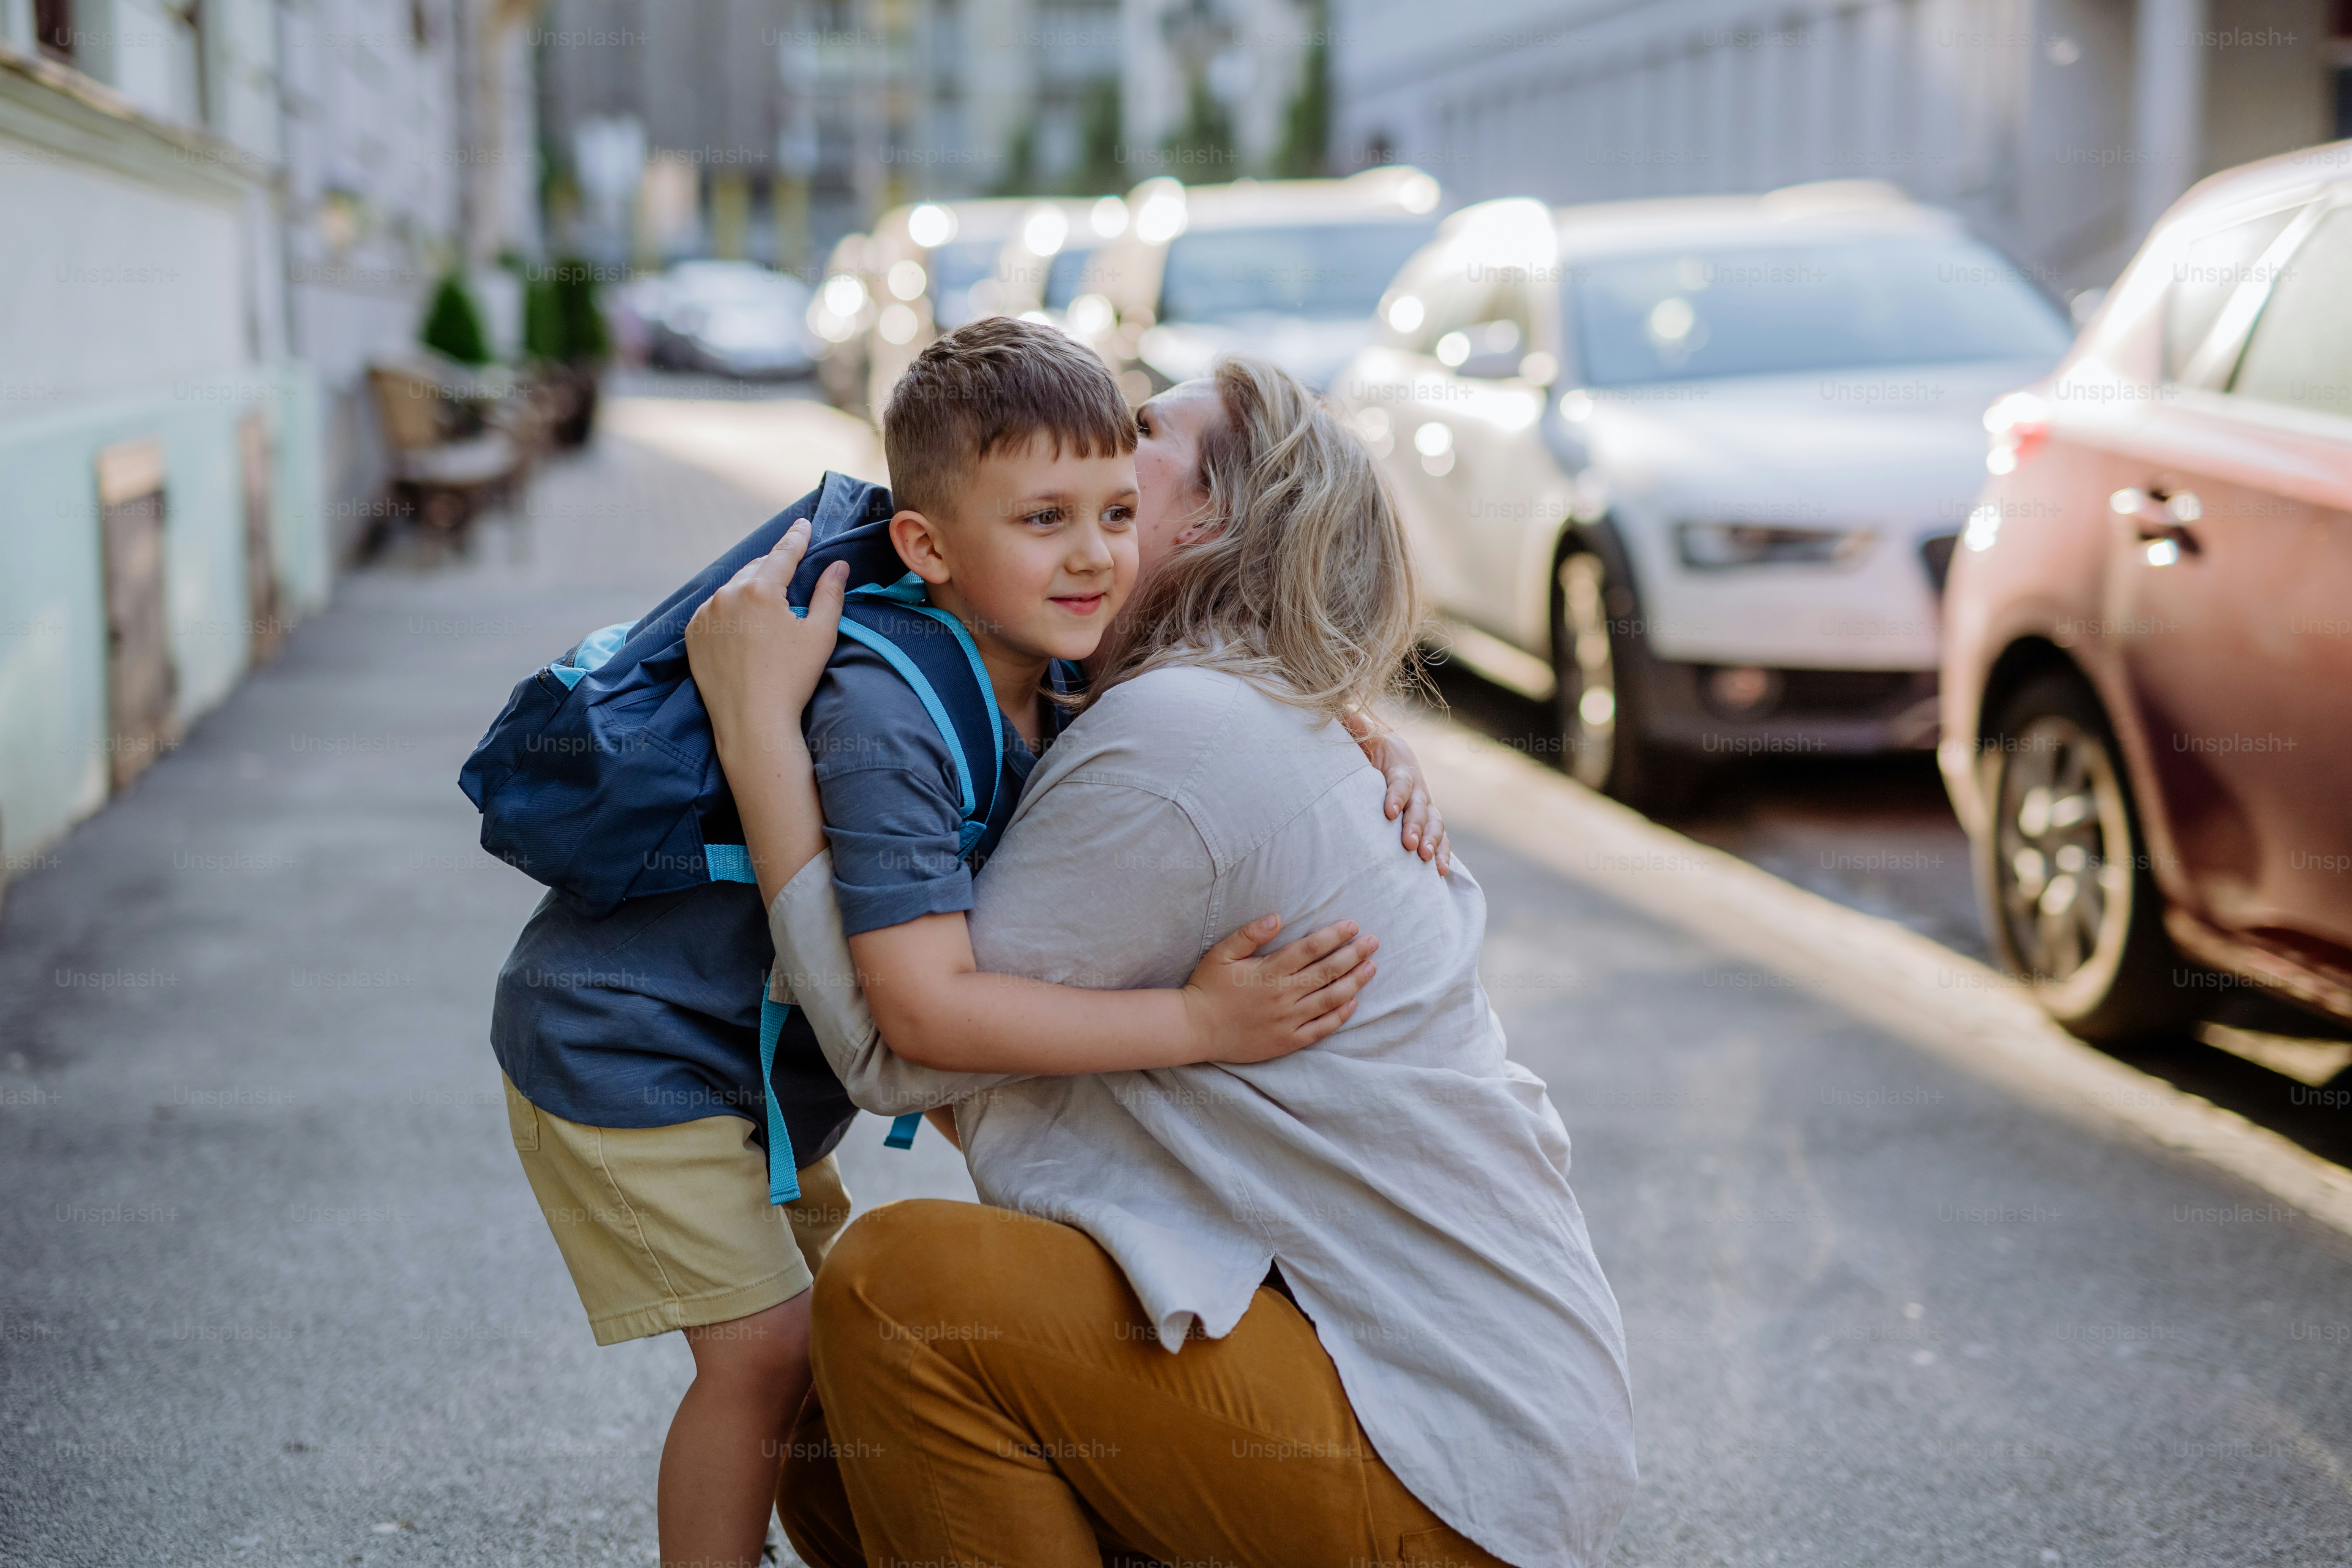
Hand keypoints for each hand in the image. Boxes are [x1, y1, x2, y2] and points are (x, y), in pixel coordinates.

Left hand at [685, 520, 848, 760]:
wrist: (752, 723)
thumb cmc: (792, 680)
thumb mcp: (820, 635)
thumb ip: (829, 594)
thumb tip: (838, 565)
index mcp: (759, 590)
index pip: (783, 554)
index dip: (796, 537)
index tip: (803, 523)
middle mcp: (726, 595)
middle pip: (756, 569)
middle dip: (773, 567)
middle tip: (789, 569)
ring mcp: (705, 615)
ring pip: (732, 589)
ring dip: (750, 588)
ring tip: (766, 602)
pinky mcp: (693, 635)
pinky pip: (713, 610)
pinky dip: (729, 609)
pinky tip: (743, 624)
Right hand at [1180, 916, 1377, 1063]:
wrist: (1194, 1029)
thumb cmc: (1207, 987)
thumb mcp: (1221, 954)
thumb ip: (1249, 934)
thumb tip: (1277, 917)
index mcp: (1269, 971)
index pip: (1311, 949)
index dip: (1335, 936)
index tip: (1353, 925)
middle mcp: (1283, 995)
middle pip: (1327, 971)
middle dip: (1353, 954)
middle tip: (1374, 942)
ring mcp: (1287, 1020)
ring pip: (1330, 999)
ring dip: (1354, 982)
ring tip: (1372, 968)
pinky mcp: (1287, 1041)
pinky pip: (1320, 1028)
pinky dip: (1339, 1015)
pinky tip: (1353, 1002)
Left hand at [1345, 718, 1449, 873]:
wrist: (1393, 756)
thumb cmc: (1373, 750)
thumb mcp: (1366, 739)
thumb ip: (1358, 731)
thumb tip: (1348, 716)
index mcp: (1401, 769)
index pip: (1400, 783)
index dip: (1396, 797)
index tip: (1388, 812)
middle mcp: (1418, 788)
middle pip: (1420, 808)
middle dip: (1416, 826)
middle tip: (1409, 844)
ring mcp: (1426, 806)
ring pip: (1435, 824)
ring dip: (1432, 842)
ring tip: (1425, 859)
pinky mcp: (1430, 822)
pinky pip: (1442, 839)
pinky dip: (1444, 854)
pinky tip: (1440, 872)